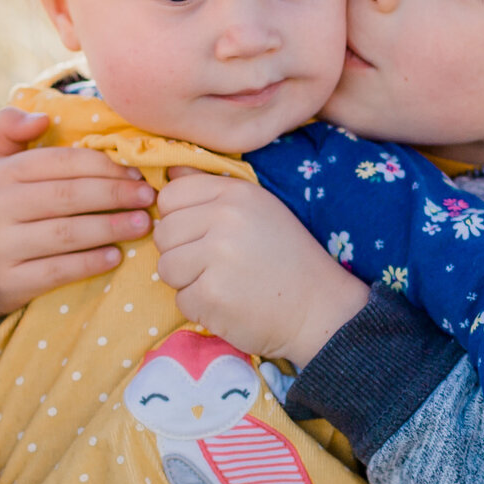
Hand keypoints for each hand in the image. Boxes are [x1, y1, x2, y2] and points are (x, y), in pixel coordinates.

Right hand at [0, 107, 153, 337]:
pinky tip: (115, 255)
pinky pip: (57, 271)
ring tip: (143, 224)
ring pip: (67, 234)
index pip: (61, 163)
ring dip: (111, 227)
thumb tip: (43, 116)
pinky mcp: (7, 284)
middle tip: (148, 197)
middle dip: (115, 194)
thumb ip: (9, 129)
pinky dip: (90, 263)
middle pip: (68, 196)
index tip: (136, 170)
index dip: (103, 165)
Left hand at [150, 171, 370, 365]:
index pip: (171, 196)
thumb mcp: (257, 209)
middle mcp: (225, 218)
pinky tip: (229, 304)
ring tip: (224, 283)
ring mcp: (217, 257)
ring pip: (165, 267)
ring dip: (187, 282)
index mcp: (236, 193)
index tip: (202, 235)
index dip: (178, 219)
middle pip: (164, 233)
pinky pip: (180, 299)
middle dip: (181, 253)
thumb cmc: (287, 259)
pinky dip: (200, 307)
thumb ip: (212, 190)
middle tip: (217, 266)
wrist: (319, 309)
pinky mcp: (211, 295)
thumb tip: (167, 174)